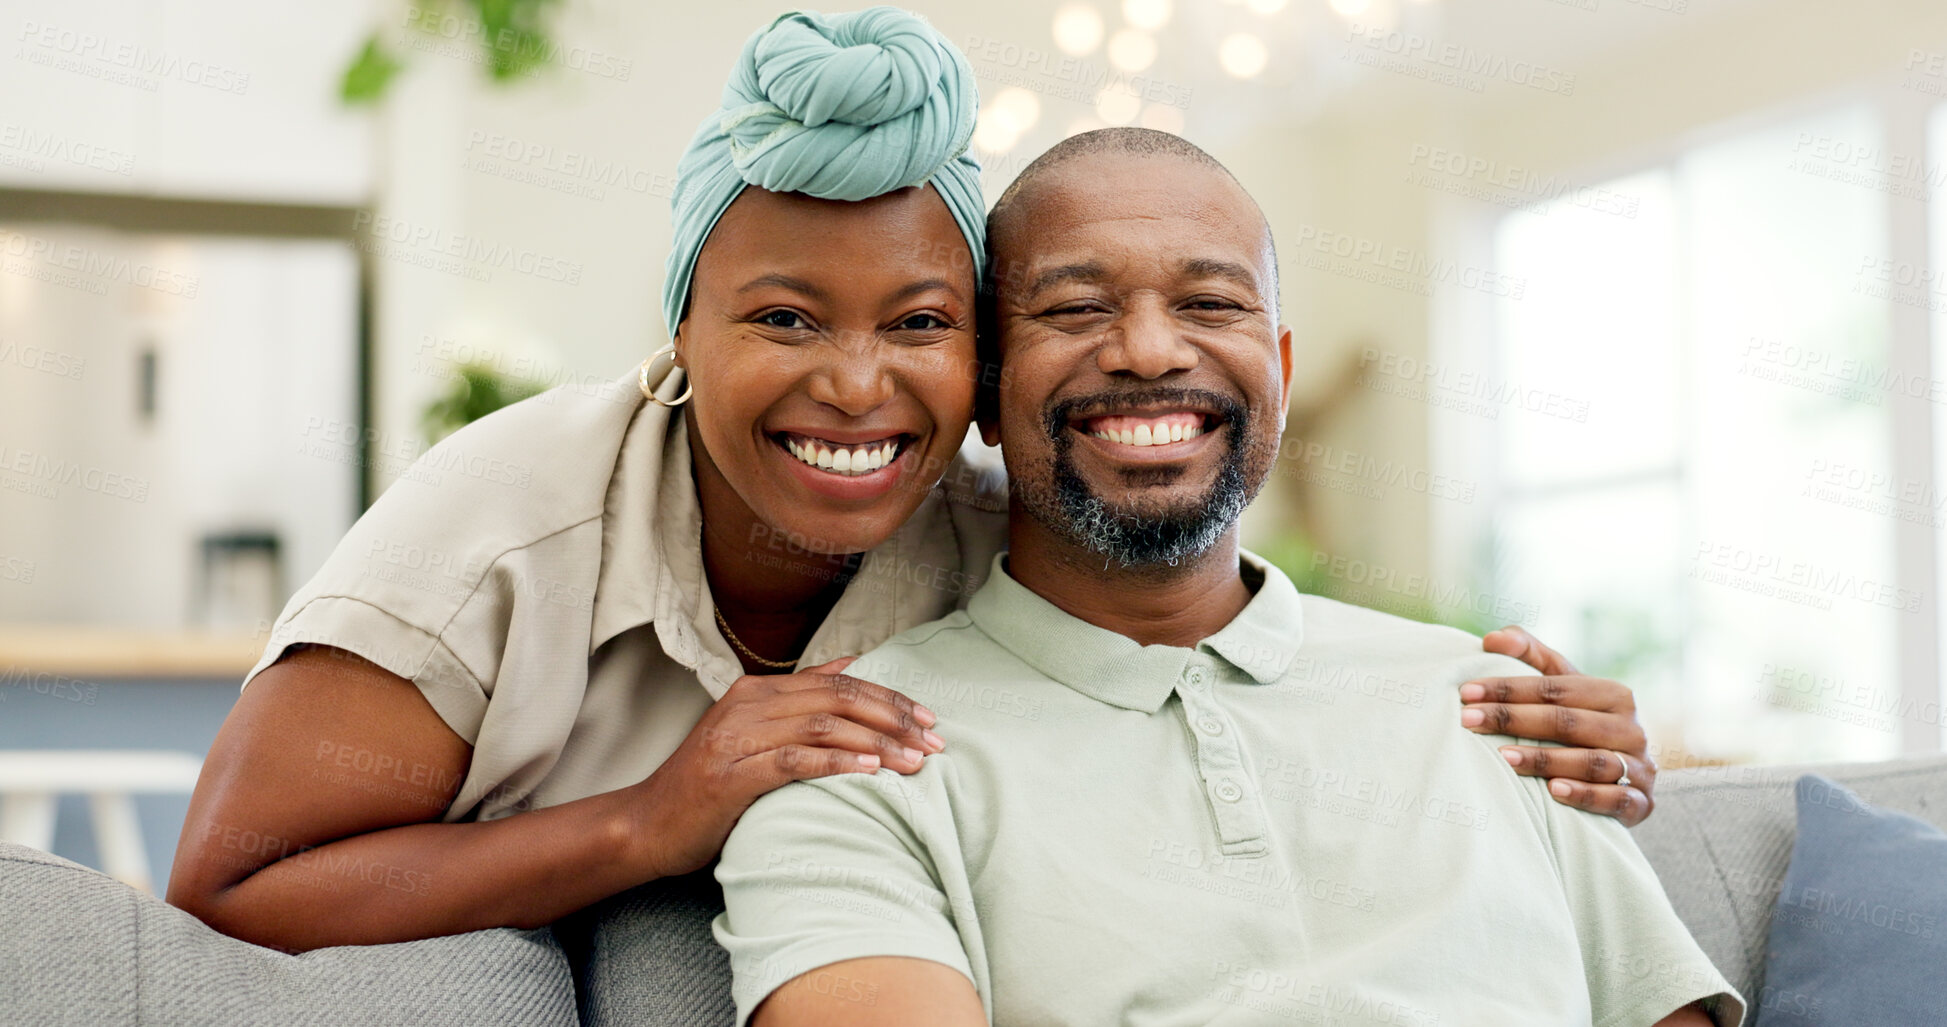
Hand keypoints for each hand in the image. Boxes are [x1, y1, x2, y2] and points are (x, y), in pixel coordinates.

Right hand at [629, 658, 944, 878]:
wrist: (649, 825)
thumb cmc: (708, 786)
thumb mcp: (754, 732)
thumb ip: (799, 698)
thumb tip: (850, 662)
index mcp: (758, 691)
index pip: (838, 682)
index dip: (889, 698)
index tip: (929, 719)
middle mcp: (748, 704)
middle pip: (838, 698)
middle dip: (894, 718)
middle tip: (935, 741)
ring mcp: (737, 737)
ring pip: (823, 725)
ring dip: (877, 742)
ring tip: (914, 762)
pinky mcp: (732, 774)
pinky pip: (795, 759)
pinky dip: (837, 761)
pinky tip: (869, 769)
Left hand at [1460, 626, 1655, 826]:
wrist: (1627, 775)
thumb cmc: (1582, 723)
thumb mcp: (1564, 687)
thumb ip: (1531, 656)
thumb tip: (1492, 639)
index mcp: (1614, 694)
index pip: (1554, 688)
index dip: (1508, 689)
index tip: (1466, 692)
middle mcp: (1632, 728)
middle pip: (1567, 722)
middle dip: (1514, 720)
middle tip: (1469, 721)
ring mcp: (1640, 767)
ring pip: (1591, 761)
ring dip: (1545, 760)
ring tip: (1502, 757)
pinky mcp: (1642, 803)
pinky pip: (1616, 799)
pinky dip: (1585, 794)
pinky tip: (1552, 791)